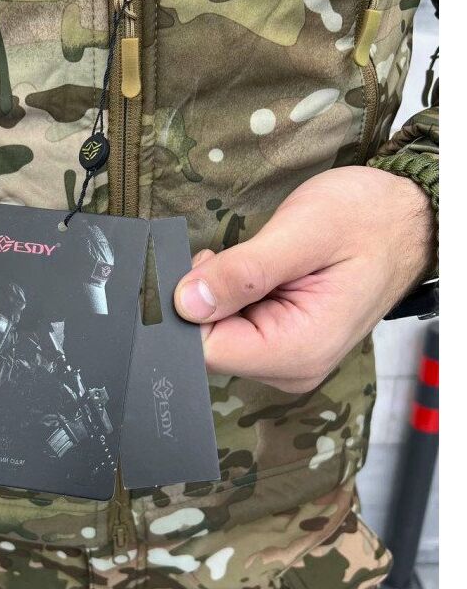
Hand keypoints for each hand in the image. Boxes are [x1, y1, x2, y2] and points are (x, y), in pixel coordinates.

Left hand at [175, 166, 433, 392]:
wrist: (403, 220)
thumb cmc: (365, 220)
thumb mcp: (303, 232)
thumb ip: (243, 271)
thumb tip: (185, 301)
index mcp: (299, 350)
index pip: (208, 350)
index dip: (190, 307)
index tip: (205, 264)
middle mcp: (290, 367)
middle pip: (209, 346)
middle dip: (207, 298)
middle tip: (235, 256)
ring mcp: (286, 359)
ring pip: (217, 335)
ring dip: (221, 295)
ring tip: (257, 261)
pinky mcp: (281, 344)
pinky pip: (233, 328)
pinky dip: (232, 297)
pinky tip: (256, 273)